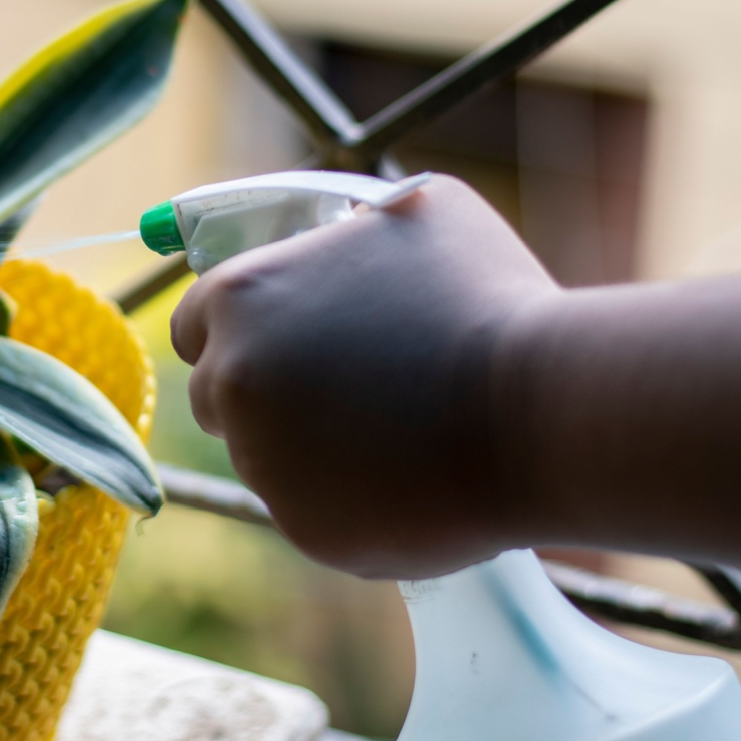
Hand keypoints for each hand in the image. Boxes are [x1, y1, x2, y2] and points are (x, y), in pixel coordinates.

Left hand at [169, 175, 557, 579]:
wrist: (542, 411)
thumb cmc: (486, 299)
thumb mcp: (416, 213)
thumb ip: (348, 229)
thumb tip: (338, 233)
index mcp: (243, 299)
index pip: (198, 323)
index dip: (239, 330)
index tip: (283, 339)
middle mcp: (234, 381)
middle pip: (219, 396)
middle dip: (267, 394)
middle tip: (343, 388)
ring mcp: (265, 462)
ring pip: (268, 459)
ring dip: (313, 448)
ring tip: (401, 428)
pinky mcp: (307, 527)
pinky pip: (314, 511)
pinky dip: (352, 500)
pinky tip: (414, 475)